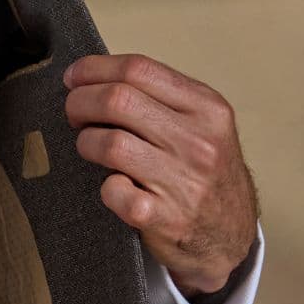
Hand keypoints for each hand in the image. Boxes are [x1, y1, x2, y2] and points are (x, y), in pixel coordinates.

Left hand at [62, 53, 258, 296]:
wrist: (230, 234)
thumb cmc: (205, 172)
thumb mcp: (202, 124)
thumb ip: (159, 97)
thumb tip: (92, 76)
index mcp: (207, 108)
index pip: (138, 69)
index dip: (94, 69)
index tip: (73, 77)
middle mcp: (200, 142)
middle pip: (117, 100)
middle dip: (80, 102)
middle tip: (73, 113)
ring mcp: (185, 181)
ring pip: (110, 143)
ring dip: (86, 142)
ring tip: (90, 147)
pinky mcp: (167, 218)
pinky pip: (113, 191)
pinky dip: (105, 188)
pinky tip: (114, 186)